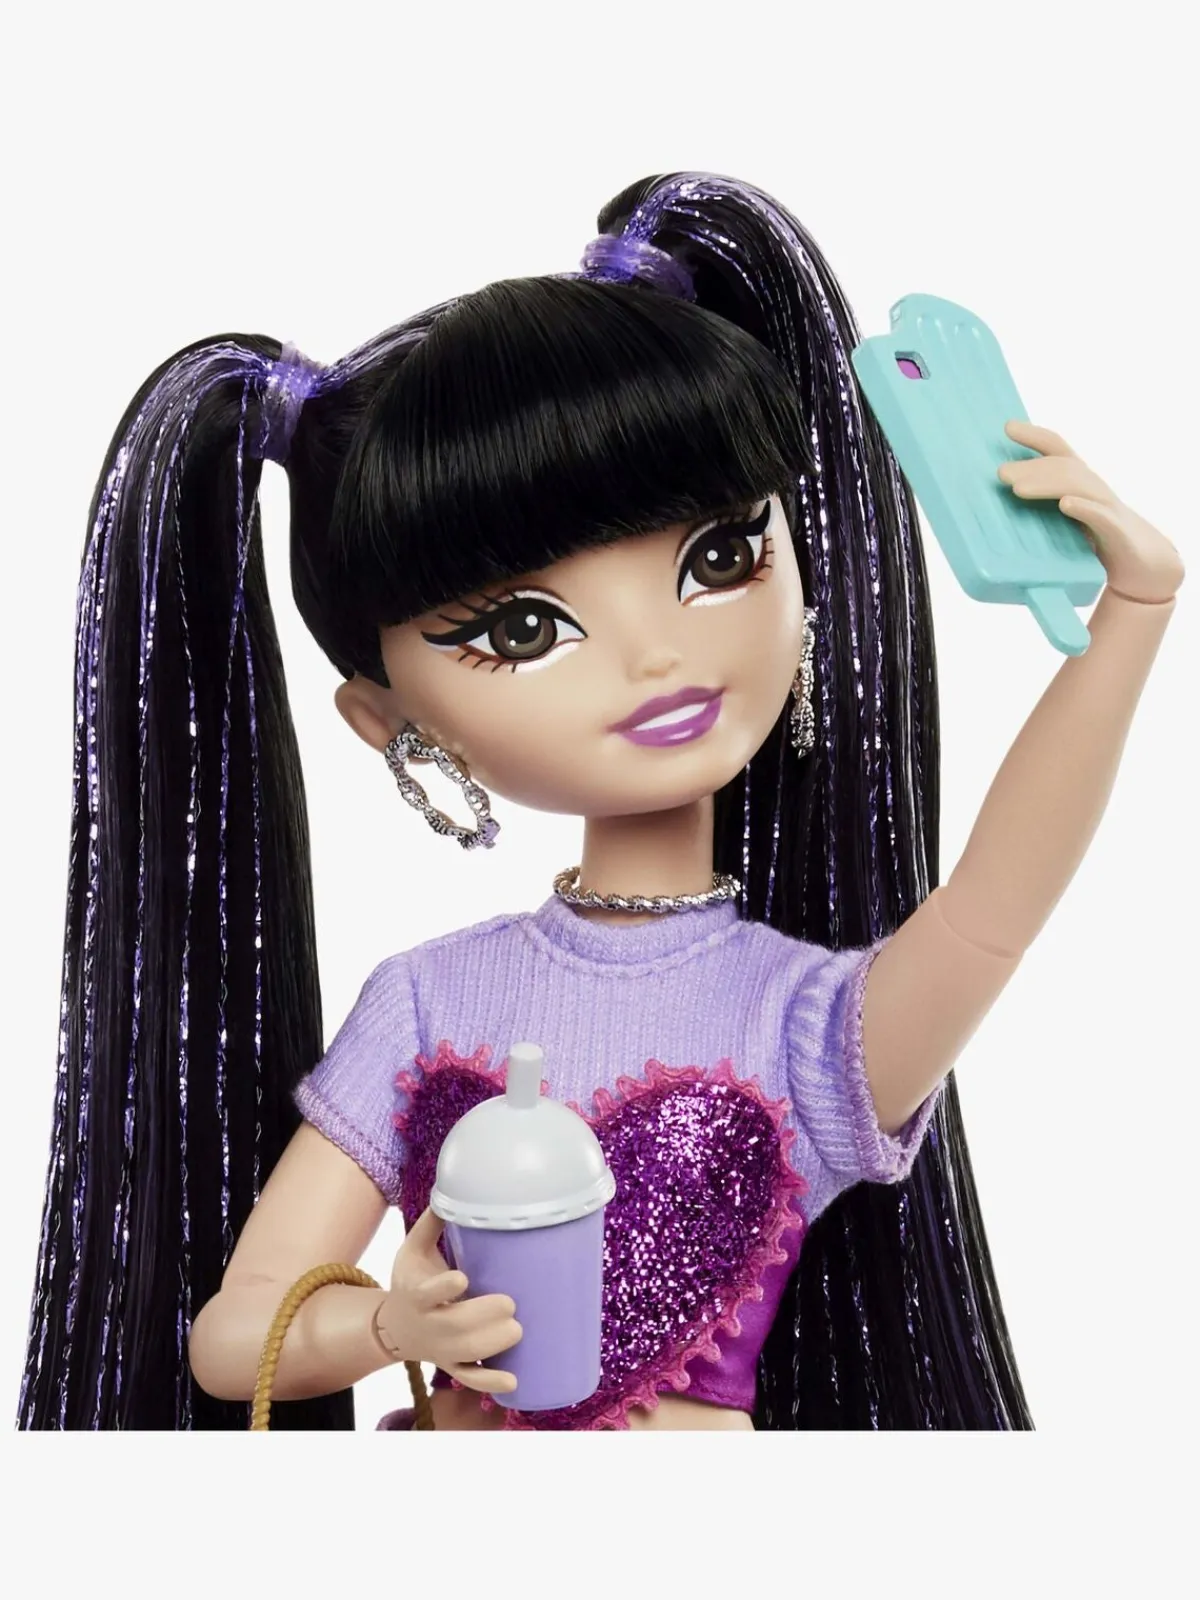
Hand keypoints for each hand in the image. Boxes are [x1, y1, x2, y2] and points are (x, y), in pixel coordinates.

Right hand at [374, 1206, 521, 1393]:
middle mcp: (428, 1323)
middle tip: (510, 1303)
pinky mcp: (451, 1365)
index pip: (426, 1293)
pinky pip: (470, 1378)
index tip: (462, 1277)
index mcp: (417, 1293)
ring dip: (492, 1345)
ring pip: (465, 1354)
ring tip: (517, 1330)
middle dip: (482, 1317)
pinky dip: (489, 1382)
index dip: (442, 1288)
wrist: (395, 1327)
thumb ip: (430, 1225)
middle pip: (453, 1325)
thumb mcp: (411, 1251)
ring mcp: (440, 1348)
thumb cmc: (410, 1281)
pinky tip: (513, 1382)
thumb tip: (448, 1191)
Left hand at [997, 421, 1184, 603]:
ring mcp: (1107, 508)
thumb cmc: (1097, 540)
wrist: (1142, 565)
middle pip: (1063, 468)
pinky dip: (1084, 508)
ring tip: (1019, 489)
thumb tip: (990, 515)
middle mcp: (1094, 488)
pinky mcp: (1116, 531)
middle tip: (1001, 473)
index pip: (1058, 450)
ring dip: (1047, 484)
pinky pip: (1101, 516)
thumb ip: (1039, 513)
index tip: (1008, 427)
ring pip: (1079, 486)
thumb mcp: (1066, 521)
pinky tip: (1066, 504)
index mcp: (1080, 482)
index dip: (1035, 436)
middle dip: (1032, 467)